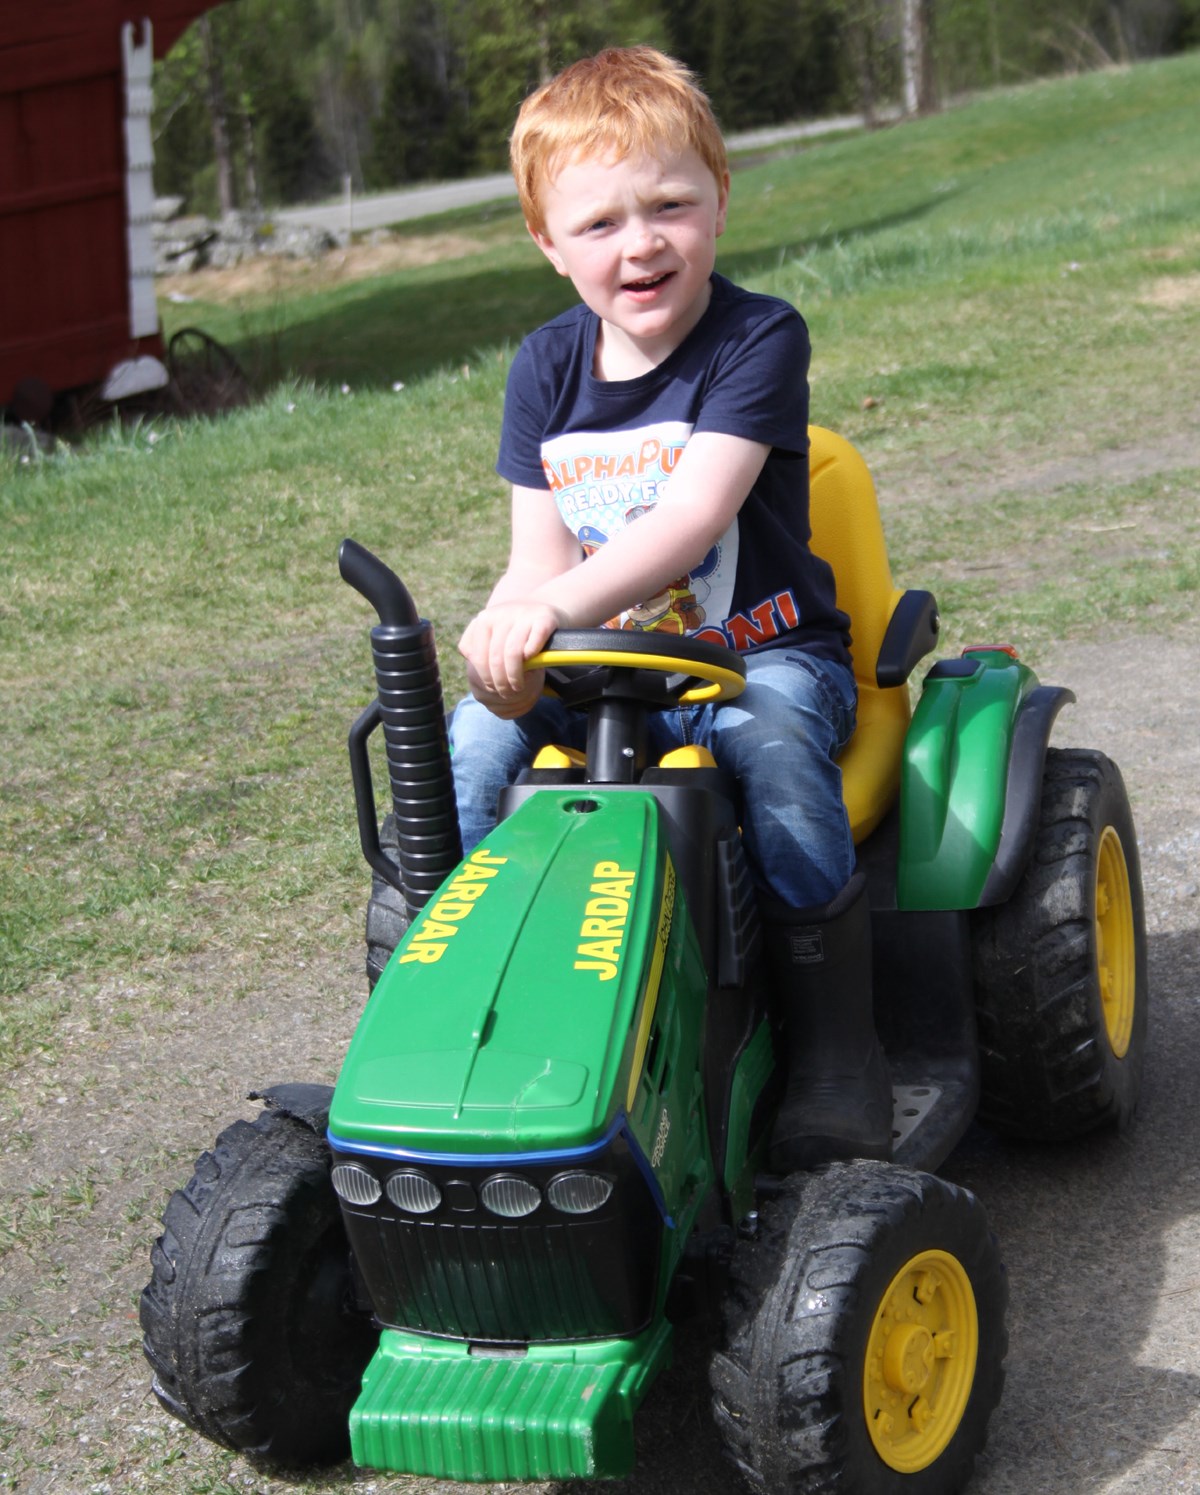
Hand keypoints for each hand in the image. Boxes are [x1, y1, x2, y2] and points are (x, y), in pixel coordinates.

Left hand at [458, 599, 562, 716]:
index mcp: (484, 619)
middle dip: (500, 682)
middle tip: (506, 693)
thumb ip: (477, 647)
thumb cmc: (512, 629)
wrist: (541, 607)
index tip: (492, 688)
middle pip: (496, 658)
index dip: (485, 677)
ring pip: (513, 654)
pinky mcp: (544, 618)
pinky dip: (532, 657)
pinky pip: (534, 644)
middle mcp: (502, 614)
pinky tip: (533, 665)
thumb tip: (470, 662)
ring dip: (515, 677)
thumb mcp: (491, 633)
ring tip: (518, 687)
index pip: (478, 657)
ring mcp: (523, 614)